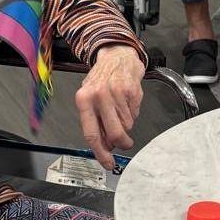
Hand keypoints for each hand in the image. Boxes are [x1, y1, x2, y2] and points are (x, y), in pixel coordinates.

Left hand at [76, 45, 143, 169]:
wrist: (118, 56)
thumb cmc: (102, 79)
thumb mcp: (90, 98)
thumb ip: (95, 122)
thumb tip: (105, 146)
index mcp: (84, 100)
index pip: (91, 134)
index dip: (101, 153)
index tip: (108, 163)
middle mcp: (98, 96)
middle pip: (114, 133)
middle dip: (122, 143)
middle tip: (126, 144)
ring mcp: (116, 93)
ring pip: (127, 124)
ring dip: (127, 123)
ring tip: (121, 108)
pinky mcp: (131, 91)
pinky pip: (135, 114)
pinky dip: (133, 112)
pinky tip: (127, 101)